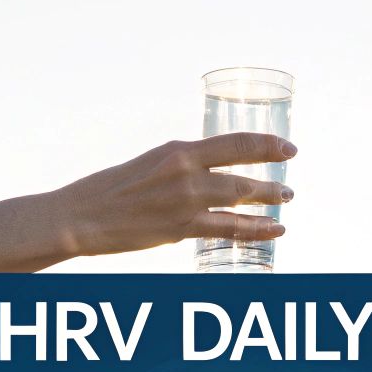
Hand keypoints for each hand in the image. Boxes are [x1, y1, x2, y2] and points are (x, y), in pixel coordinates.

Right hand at [55, 132, 296, 256]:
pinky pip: (228, 229)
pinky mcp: (181, 228)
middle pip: (243, 171)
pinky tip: (273, 229)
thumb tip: (206, 171)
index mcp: (177, 150)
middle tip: (290, 181)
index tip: (286, 147)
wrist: (81, 216)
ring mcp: (185, 201)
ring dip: (269, 201)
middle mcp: (186, 172)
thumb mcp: (150, 164)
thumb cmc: (110, 190)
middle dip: (273, 177)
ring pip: (240, 198)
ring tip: (286, 202)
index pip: (235, 142)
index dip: (267, 144)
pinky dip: (255, 229)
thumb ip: (180, 166)